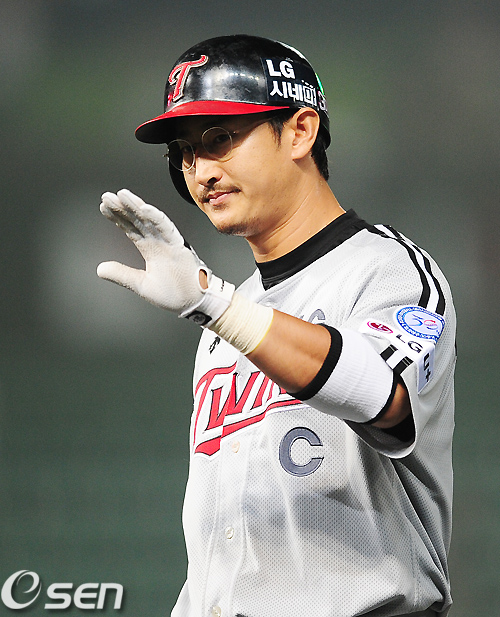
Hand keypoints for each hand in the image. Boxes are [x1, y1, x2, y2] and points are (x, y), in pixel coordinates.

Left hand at [97, 189, 233, 325]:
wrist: (195, 303)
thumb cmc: (175, 294)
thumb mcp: (141, 285)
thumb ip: (122, 274)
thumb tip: (100, 269)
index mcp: (151, 250)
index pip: (131, 229)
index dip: (118, 218)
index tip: (103, 207)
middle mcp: (159, 243)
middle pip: (138, 220)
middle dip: (123, 208)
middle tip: (106, 196)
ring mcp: (169, 243)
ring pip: (150, 220)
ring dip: (136, 206)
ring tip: (121, 195)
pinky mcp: (179, 246)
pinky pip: (167, 229)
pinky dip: (156, 218)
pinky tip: (144, 208)